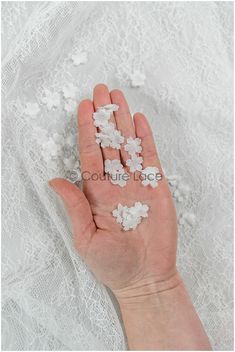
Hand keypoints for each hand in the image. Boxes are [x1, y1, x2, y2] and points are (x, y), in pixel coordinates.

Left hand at [49, 84, 177, 295]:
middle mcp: (115, 182)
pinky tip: (139, 120)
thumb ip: (74, 207)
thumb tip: (54, 179)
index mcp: (96, 193)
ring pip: (128, 145)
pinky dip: (146, 139)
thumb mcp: (86, 238)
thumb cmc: (113, 264)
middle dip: (104, 117)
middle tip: (101, 90)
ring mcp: (137, 182)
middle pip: (108, 142)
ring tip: (118, 97)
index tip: (83, 107)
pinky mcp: (156, 187)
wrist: (145, 277)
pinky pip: (150, 158)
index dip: (86, 130)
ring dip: (123, 121)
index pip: (89, 154)